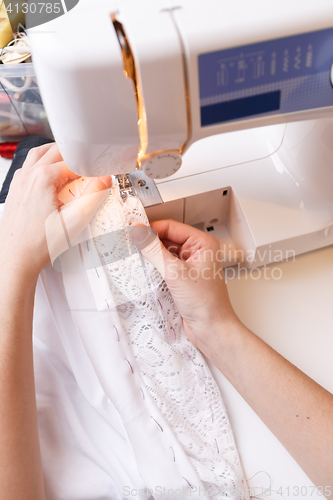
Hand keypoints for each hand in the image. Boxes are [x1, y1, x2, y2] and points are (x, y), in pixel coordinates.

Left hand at [0, 143, 110, 280]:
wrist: (15, 259)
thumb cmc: (38, 244)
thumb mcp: (75, 220)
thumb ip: (93, 196)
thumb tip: (105, 178)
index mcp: (42, 178)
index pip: (73, 160)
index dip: (90, 164)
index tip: (101, 172)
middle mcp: (28, 175)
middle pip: (55, 151)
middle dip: (75, 156)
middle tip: (90, 167)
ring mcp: (19, 182)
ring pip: (39, 154)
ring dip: (57, 155)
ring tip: (73, 166)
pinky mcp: (16, 190)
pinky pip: (30, 167)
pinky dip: (43, 164)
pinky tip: (53, 179)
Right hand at [130, 220, 239, 355]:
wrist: (211, 328)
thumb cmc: (206, 303)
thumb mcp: (175, 273)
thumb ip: (154, 250)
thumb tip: (139, 232)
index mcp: (203, 243)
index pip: (171, 227)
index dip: (151, 228)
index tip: (133, 232)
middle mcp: (198, 251)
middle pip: (167, 238)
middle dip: (150, 242)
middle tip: (131, 244)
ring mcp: (190, 265)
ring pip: (164, 252)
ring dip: (151, 256)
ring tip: (136, 257)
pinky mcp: (182, 277)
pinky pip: (165, 266)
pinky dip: (154, 267)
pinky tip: (144, 270)